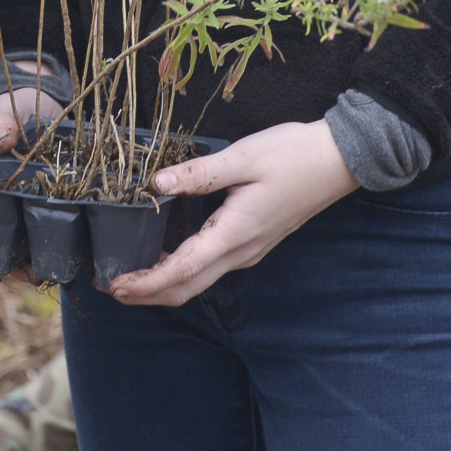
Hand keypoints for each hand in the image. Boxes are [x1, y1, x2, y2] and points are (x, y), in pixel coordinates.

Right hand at [0, 81, 66, 278]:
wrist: (42, 103)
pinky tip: (76, 262)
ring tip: (50, 276)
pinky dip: (62, 248)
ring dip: (35, 263)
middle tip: (28, 274)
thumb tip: (1, 142)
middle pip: (0, 242)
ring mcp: (29, 207)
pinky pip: (56, 231)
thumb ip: (0, 123)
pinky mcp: (56, 205)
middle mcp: (4, 203)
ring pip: (27, 244)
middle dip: (10, 264)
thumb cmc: (14, 108)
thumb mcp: (4, 111)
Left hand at [105, 120, 357, 306]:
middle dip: (147, 294)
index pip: (181, 272)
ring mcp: (249, 251)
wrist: (339, 161)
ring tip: (131, 274)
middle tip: (112, 289)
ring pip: (199, 282)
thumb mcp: (243, 157)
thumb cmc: (293, 155)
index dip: (145, 283)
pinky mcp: (254, 243)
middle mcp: (240, 252)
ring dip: (163, 285)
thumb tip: (156, 184)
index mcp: (234, 234)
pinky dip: (182, 272)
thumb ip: (198, 173)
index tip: (114, 286)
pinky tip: (166, 256)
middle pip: (187, 289)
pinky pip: (211, 268)